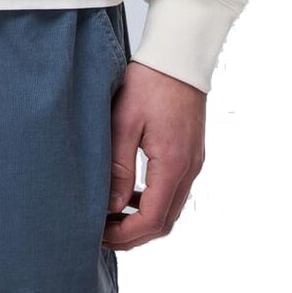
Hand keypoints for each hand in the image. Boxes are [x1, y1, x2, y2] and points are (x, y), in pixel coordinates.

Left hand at [102, 61, 205, 249]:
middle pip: (164, 222)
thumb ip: (118, 168)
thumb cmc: (149, 83)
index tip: (98, 234)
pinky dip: (152, 202)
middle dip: (132, 234)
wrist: (178, 58)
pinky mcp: (191, 154)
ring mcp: (193, 163)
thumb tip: (112, 207)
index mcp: (173, 164)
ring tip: (110, 216)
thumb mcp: (124, 123)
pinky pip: (173, 191)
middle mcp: (189, 169)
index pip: (152, 220)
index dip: (124, 235)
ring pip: (170, 209)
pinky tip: (129, 194)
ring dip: (142, 219)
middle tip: (101, 232)